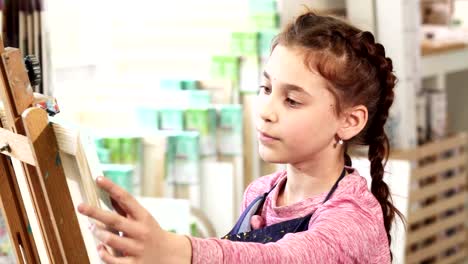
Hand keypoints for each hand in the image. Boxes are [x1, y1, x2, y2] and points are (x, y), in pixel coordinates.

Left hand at [77, 176, 191, 263]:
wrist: (169, 254)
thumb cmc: (151, 233)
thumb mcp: (143, 218)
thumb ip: (126, 208)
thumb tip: (109, 193)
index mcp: (143, 216)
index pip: (126, 198)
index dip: (112, 188)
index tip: (99, 179)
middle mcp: (140, 231)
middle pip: (115, 220)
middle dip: (96, 213)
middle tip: (80, 206)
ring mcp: (137, 248)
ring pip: (112, 240)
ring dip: (98, 233)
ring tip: (90, 227)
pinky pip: (113, 261)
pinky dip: (103, 254)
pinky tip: (99, 248)